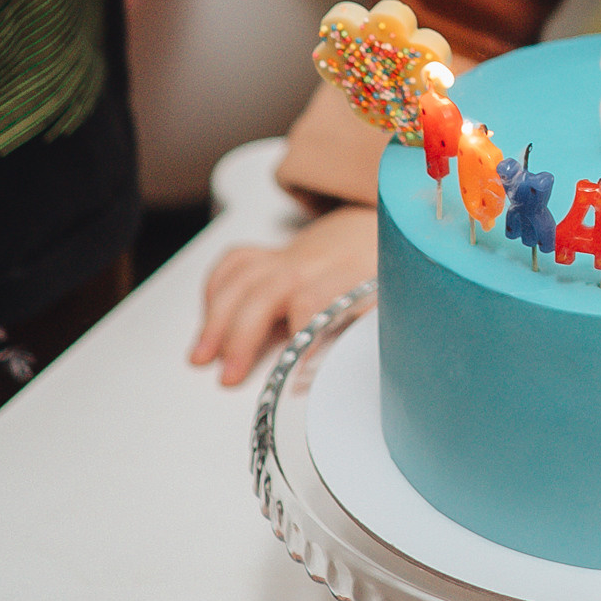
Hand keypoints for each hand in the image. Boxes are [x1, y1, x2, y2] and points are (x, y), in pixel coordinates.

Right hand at [190, 208, 377, 387]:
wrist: (387, 224)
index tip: (294, 375)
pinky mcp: (274, 254)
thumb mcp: (398, 302)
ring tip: (201, 357)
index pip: (317, 300)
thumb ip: (372, 332)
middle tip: (230, 376)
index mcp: (350, 274)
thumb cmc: (389, 272)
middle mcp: (315, 262)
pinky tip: (207, 318)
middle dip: (243, 335)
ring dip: (216, 318)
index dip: (302, 337)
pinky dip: (215, 288)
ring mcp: (291, 255)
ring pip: (243, 277)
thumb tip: (361, 375)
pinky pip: (236, 261)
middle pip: (268, 290)